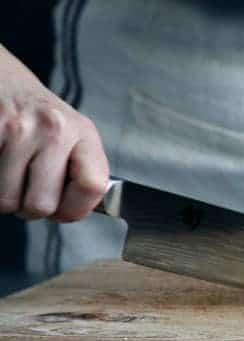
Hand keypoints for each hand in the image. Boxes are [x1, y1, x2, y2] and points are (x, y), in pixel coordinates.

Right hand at [0, 52, 108, 221]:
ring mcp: (18, 129)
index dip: (75, 209)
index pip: (92, 187)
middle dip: (30, 208)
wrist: (4, 80)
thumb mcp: (74, 138)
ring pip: (5, 201)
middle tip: (28, 190)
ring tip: (11, 174)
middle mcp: (54, 128)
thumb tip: (70, 213)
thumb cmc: (40, 119)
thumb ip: (81, 175)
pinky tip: (0, 163)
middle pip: (41, 205)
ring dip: (5, 197)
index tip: (63, 209)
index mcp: (83, 134)